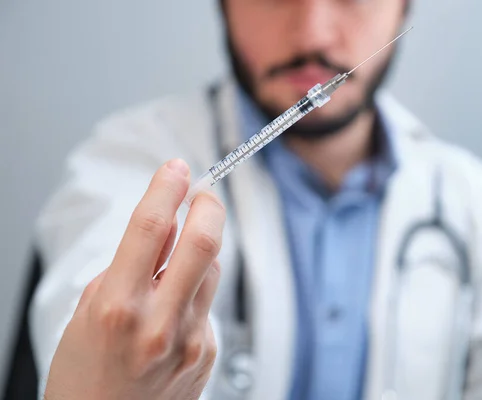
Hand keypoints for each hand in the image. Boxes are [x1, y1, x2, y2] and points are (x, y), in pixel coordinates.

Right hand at [44, 159, 224, 399]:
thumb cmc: (86, 372)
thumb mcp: (89, 309)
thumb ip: (130, 263)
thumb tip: (164, 223)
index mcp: (119, 308)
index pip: (149, 228)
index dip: (166, 188)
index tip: (176, 168)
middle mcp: (160, 324)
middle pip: (204, 242)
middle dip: (208, 205)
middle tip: (203, 193)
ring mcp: (190, 341)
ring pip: (213, 269)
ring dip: (200, 251)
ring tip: (176, 262)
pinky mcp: (208, 351)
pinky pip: (209, 302)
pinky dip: (195, 291)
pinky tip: (174, 307)